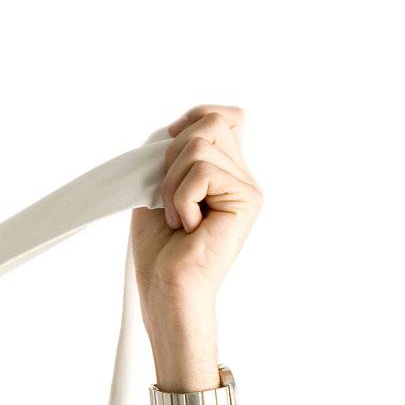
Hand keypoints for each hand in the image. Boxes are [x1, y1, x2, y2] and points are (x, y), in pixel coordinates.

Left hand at [128, 105, 263, 329]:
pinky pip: (202, 172)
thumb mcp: (157, 189)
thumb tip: (178, 127)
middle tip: (166, 198)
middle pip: (210, 123)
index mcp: (224, 170)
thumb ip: (172, 156)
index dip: (196, 116)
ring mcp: (248, 187)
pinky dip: (180, 200)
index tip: (169, 139)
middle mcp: (242, 175)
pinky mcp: (248, 199)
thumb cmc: (160, 247)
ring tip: (177, 218)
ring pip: (199, 147)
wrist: (166, 288)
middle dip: (171, 156)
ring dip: (171, 185)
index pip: (226, 117)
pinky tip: (188, 227)